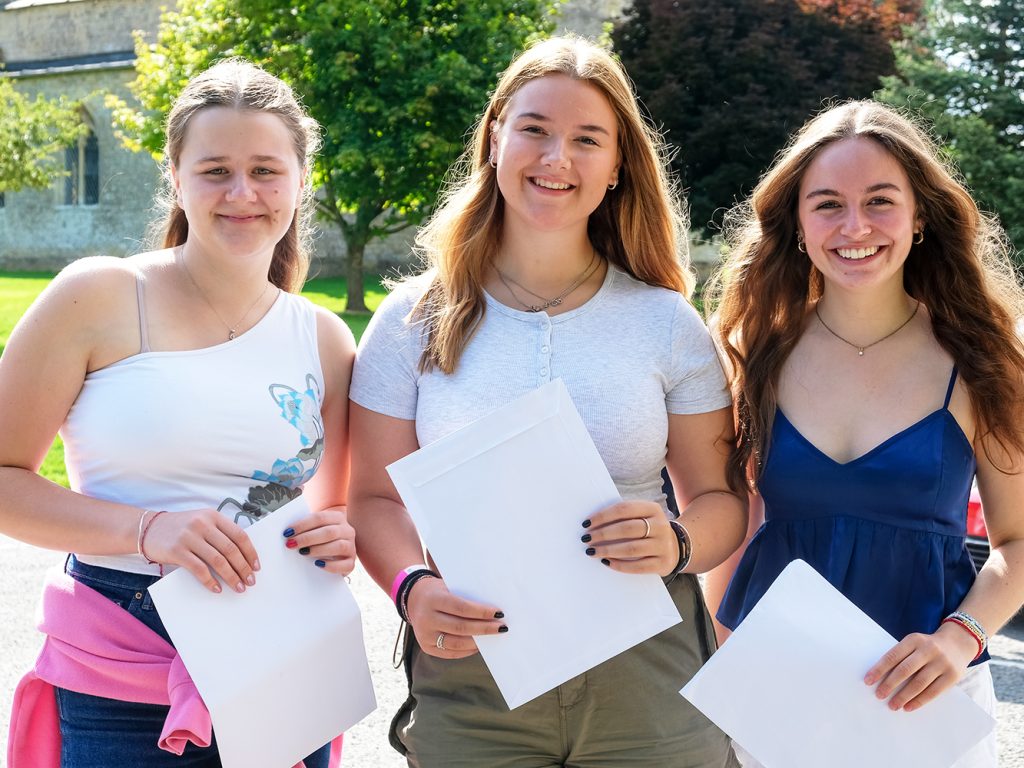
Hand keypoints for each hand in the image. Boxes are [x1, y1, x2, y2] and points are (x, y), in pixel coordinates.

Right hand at [143, 509, 258, 593]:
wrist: (148, 528)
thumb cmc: (180, 528)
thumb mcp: (201, 522)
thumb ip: (219, 533)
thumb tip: (242, 556)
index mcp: (213, 516)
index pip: (239, 535)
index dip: (250, 552)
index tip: (256, 567)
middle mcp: (202, 524)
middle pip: (231, 549)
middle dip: (243, 568)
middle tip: (250, 581)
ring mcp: (189, 537)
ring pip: (218, 560)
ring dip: (231, 576)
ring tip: (238, 587)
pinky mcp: (177, 551)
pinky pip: (199, 569)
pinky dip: (210, 581)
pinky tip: (217, 588)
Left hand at [282, 506, 355, 575]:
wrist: (335, 550)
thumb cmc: (320, 538)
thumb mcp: (315, 529)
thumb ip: (306, 529)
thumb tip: (288, 534)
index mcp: (337, 517)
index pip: (320, 518)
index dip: (303, 525)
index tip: (288, 532)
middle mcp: (347, 530)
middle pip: (329, 532)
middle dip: (308, 538)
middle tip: (291, 544)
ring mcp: (351, 546)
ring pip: (338, 546)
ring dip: (318, 550)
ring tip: (303, 553)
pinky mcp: (351, 562)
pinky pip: (345, 565)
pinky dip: (331, 565)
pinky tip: (318, 564)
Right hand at [406, 576, 507, 658]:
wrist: (413, 598)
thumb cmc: (439, 591)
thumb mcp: (448, 587)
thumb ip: (466, 598)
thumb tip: (493, 612)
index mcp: (433, 599)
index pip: (461, 608)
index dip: (481, 612)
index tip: (499, 613)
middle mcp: (427, 619)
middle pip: (460, 627)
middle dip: (484, 628)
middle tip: (502, 627)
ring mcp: (425, 635)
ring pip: (456, 643)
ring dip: (478, 642)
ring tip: (493, 637)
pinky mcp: (426, 647)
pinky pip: (450, 653)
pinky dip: (467, 650)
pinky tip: (479, 645)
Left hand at [581, 501, 676, 576]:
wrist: (678, 546)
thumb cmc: (649, 529)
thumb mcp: (643, 516)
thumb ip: (624, 516)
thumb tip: (592, 523)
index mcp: (653, 509)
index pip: (624, 509)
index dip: (603, 516)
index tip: (586, 523)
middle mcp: (661, 526)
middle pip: (627, 529)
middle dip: (603, 534)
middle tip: (586, 538)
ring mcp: (663, 545)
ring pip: (631, 548)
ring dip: (608, 550)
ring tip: (592, 551)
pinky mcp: (663, 563)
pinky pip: (638, 566)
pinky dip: (620, 565)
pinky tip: (607, 562)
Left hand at [863, 622, 978, 711]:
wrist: (958, 643)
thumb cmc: (927, 647)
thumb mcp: (914, 644)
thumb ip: (901, 656)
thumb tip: (880, 677)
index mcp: (914, 640)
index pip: (893, 656)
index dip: (879, 669)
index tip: (868, 681)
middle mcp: (928, 649)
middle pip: (905, 669)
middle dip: (890, 684)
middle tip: (879, 695)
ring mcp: (942, 662)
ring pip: (919, 683)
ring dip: (903, 696)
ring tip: (893, 705)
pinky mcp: (952, 676)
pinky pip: (933, 691)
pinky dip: (919, 701)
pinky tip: (908, 707)